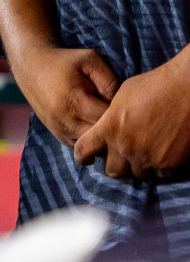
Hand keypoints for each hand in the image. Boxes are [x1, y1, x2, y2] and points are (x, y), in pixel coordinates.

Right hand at [10, 45, 118, 146]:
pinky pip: (82, 147)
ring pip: (92, 148)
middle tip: (122, 117)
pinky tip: (96, 125)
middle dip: (114, 130)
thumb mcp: (89, 60)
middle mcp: (64, 120)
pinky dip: (92, 140)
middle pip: (101, 138)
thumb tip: (121, 105)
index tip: (126, 105)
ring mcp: (59, 130)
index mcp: (73, 102)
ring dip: (103, 139)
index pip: (107, 120)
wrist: (30, 65)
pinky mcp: (57, 134)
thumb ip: (109, 80)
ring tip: (109, 122)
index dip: (121, 115)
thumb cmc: (64, 61)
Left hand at [75, 57, 189, 179]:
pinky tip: (158, 155)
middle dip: (115, 165)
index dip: (82, 156)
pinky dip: (157, 168)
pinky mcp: (169, 164)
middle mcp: (126, 147)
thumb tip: (106, 125)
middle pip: (113, 171)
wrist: (185, 90)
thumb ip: (110, 116)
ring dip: (137, 166)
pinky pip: (158, 175)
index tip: (86, 158)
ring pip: (137, 175)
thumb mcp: (120, 96)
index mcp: (109, 128)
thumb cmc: (152, 86)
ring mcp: (148, 158)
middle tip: (120, 157)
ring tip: (141, 154)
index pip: (83, 150)